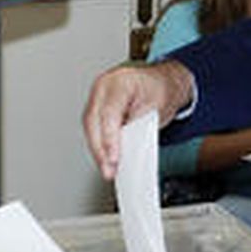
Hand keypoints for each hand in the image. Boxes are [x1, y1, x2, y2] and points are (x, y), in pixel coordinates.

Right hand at [82, 61, 194, 178]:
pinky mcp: (96, 107)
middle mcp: (104, 86)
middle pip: (92, 122)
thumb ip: (140, 127)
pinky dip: (99, 145)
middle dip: (100, 150)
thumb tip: (127, 151)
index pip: (109, 113)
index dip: (109, 138)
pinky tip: (106, 160)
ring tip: (108, 170)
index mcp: (121, 81)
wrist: (160, 80)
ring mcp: (97, 95)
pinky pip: (93, 128)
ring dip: (98, 151)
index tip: (113, 159)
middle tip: (109, 170)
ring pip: (90, 127)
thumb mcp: (157, 107)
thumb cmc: (160, 89)